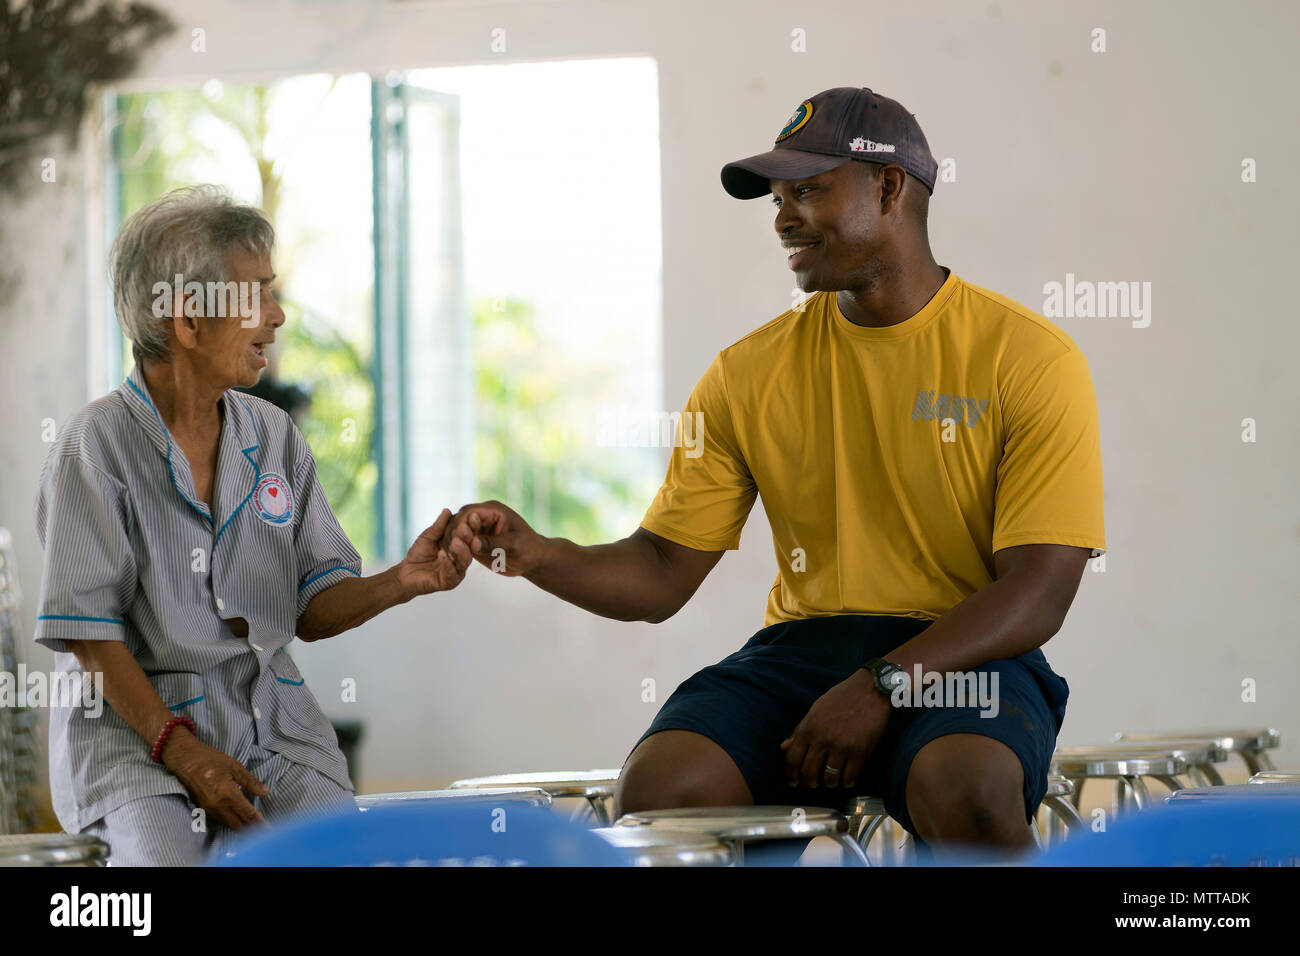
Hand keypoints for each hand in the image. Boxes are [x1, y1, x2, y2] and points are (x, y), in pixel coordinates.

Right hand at [162, 729, 269, 830]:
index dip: (260, 823)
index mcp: (227, 794)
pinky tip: (239, 821)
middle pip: (238, 825)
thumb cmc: (210, 759)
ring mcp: (209, 809)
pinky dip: (232, 823)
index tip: (270, 830)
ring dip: (242, 828)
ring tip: (255, 828)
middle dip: (252, 830)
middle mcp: (217, 805)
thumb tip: (265, 792)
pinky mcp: (203, 809)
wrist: (185, 760)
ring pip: (229, 824)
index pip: (247, 814)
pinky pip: (221, 820)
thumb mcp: (235, 766)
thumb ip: (251, 782)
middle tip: (265, 832)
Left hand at [397, 508, 471, 596]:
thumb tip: (447, 510)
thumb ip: (439, 526)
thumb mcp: (429, 536)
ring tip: (455, 542)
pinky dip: (448, 564)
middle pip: (470, 549)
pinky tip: (443, 555)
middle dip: (468, 538)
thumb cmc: (419, 553)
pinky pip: (451, 574)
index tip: (472, 516)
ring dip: (460, 552)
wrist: (406, 571)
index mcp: (461, 547)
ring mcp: (457, 572)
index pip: (470, 536)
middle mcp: (462, 560)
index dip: (472, 526)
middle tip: (464, 529)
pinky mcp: (449, 583)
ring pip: (464, 562)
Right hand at [439, 500, 547, 577]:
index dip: (461, 524)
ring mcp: (477, 529)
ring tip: (447, 556)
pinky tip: (450, 560)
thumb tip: (473, 543)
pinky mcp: (474, 542)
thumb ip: (493, 543)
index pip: (470, 512)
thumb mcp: (514, 545)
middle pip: (459, 520)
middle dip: (453, 534)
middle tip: (449, 550)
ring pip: (456, 532)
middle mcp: (482, 517)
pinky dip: (455, 551)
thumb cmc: (529, 548)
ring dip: (451, 543)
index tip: (457, 539)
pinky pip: (460, 544)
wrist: (533, 560)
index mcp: (493, 510)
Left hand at [781, 669, 892, 789]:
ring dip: (829, 783)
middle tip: (813, 783)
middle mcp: (822, 739)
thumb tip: (784, 747)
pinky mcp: (860, 752)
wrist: (870, 690)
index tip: (793, 782)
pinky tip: (846, 779)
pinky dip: (847, 782)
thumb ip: (799, 730)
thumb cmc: (842, 697)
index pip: (792, 759)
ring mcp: (842, 747)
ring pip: (829, 779)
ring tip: (831, 781)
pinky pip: (850, 777)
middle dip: (809, 782)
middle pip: (809, 773)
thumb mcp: (816, 709)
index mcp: (809, 728)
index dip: (791, 775)